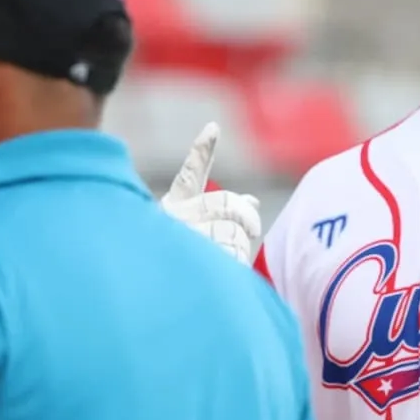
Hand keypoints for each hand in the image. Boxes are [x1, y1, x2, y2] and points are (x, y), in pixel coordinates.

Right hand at [162, 122, 260, 264]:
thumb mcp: (201, 232)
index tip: (213, 128)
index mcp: (174, 207)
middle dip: (247, 215)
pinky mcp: (197, 262)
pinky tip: (223, 270)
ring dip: (240, 245)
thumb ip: (224, 209)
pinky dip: (236, 264)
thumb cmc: (185, 260)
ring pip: (234, 230)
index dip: (201, 151)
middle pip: (226, 203)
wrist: (165, 291)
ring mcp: (183, 240)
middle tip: (253, 228)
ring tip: (225, 258)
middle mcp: (174, 220)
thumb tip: (254, 200)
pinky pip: (235, 256)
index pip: (190, 175)